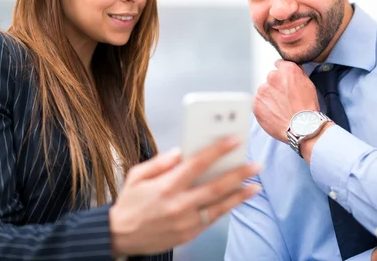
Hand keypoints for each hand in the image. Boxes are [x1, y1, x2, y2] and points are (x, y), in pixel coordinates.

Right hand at [109, 136, 261, 255]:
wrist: (120, 237)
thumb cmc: (129, 203)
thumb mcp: (136, 176)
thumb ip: (159, 162)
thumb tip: (180, 152)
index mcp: (166, 186)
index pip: (197, 164)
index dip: (218, 150)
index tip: (235, 139)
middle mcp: (178, 204)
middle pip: (215, 186)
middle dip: (239, 174)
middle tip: (256, 164)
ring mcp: (185, 221)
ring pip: (219, 205)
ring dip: (240, 194)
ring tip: (256, 184)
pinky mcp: (188, 234)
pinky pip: (212, 218)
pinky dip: (227, 208)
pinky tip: (238, 199)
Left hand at [254, 60, 318, 142]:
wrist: (301, 128)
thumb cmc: (307, 108)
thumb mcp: (308, 84)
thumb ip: (297, 72)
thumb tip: (289, 67)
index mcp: (286, 70)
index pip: (279, 64)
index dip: (283, 74)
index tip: (284, 82)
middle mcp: (272, 77)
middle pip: (271, 79)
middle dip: (276, 86)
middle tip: (285, 99)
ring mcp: (262, 90)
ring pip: (264, 91)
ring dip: (269, 97)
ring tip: (281, 109)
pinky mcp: (256, 104)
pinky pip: (259, 103)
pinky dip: (264, 108)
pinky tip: (275, 114)